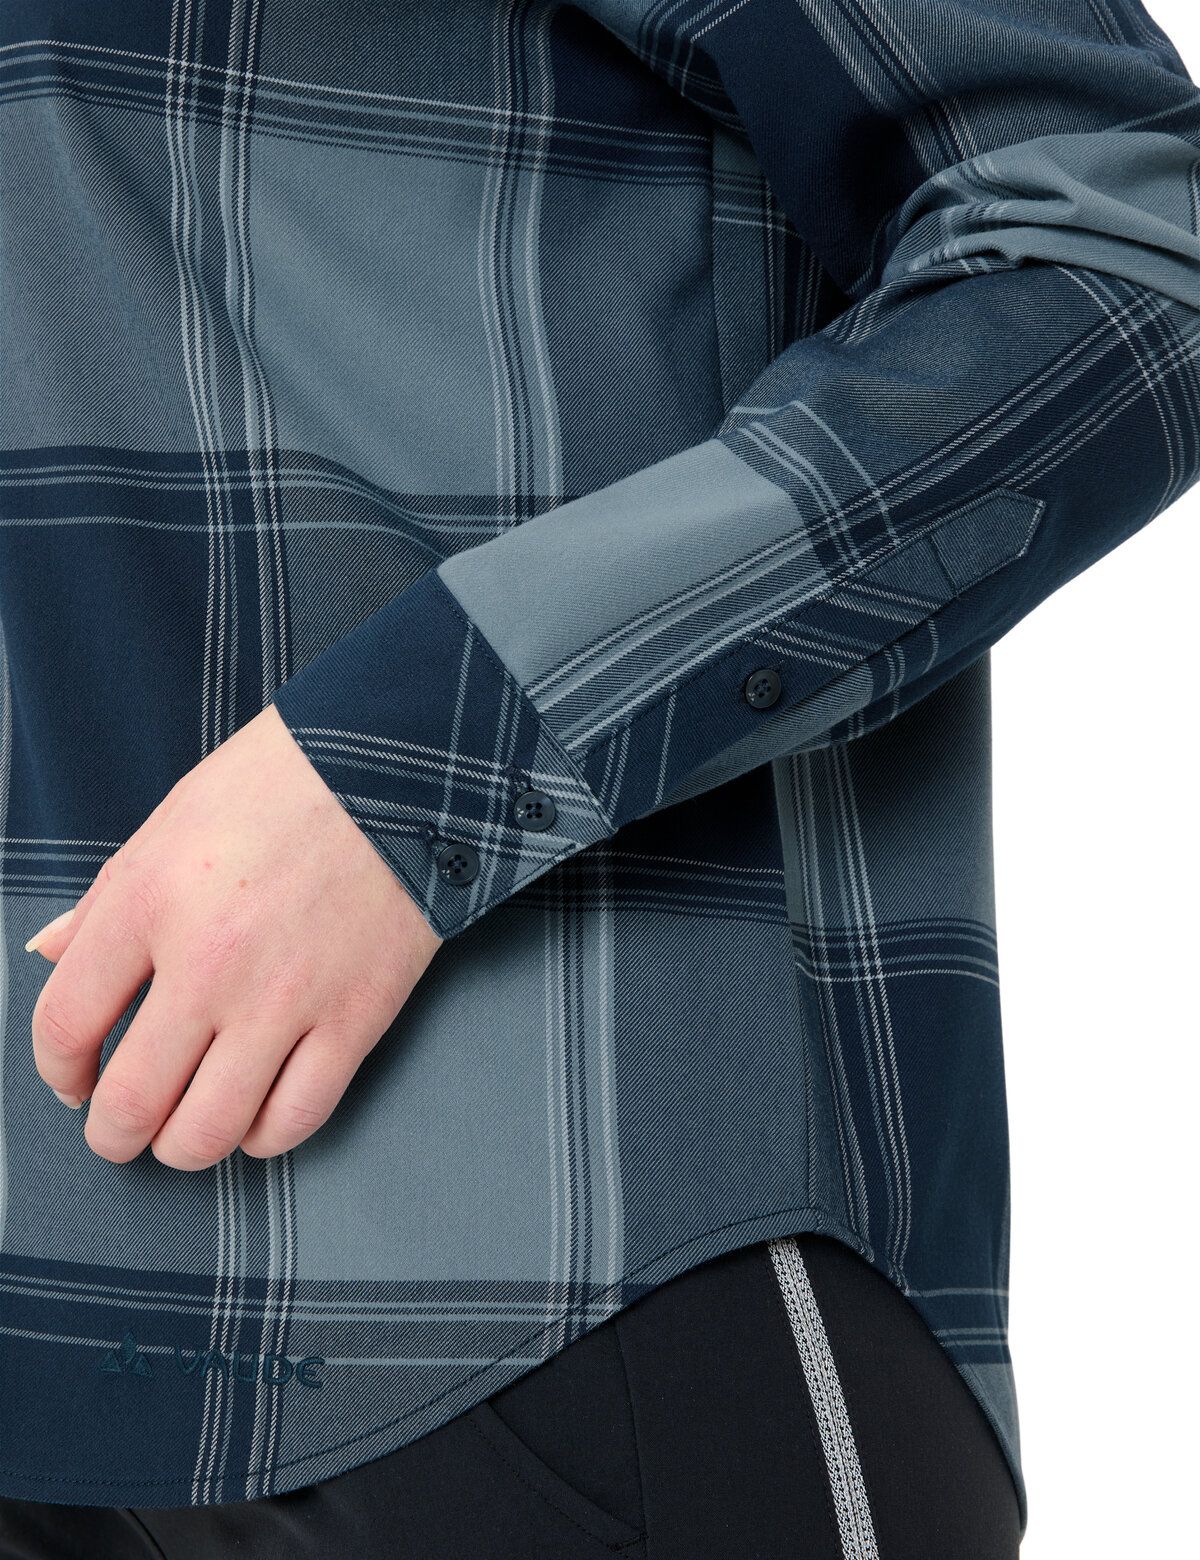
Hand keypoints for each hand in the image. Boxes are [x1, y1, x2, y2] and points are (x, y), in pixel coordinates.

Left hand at [26, 702, 441, 1168]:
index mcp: (151, 900)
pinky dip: (262, 1136)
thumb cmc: (286, 781)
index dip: (57, 1069)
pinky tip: (255, 1113)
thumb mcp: (171, 821)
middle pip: (131, 1102)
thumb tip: (55, 956)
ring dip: (181, 1146)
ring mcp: (286, 999)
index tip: (72, 1078)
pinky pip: (294, 1120)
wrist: (401, 767)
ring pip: (207, 1133)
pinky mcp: (355, 1019)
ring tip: (184, 1129)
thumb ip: (107, 902)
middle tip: (118, 1128)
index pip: (66, 1022)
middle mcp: (210, 962)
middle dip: (111, 1134)